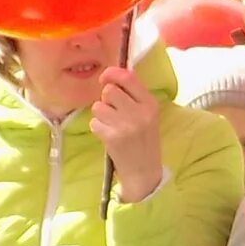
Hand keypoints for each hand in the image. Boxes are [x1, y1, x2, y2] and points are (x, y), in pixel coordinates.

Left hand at [92, 68, 165, 202]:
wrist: (144, 171)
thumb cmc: (144, 140)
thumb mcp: (148, 115)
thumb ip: (135, 95)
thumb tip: (114, 75)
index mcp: (150, 104)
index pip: (128, 78)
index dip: (112, 74)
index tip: (105, 78)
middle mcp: (139, 113)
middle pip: (109, 91)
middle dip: (106, 99)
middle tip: (113, 110)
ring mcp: (125, 126)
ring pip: (98, 106)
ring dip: (101, 115)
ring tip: (111, 125)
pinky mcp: (112, 138)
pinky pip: (94, 122)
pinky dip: (98, 128)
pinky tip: (108, 135)